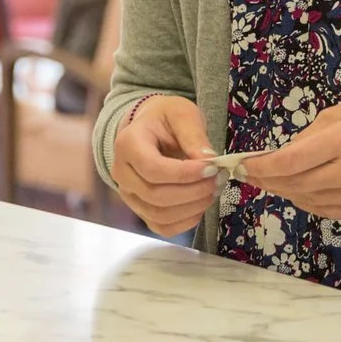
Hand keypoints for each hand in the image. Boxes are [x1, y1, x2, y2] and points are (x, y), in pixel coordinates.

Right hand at [111, 94, 219, 234]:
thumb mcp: (182, 114)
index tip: (212, 168)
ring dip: (192, 208)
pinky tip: (201, 205)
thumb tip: (209, 161)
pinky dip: (185, 222)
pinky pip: (161, 227)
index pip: (153, 169)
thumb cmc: (166, 119)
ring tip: (213, 191)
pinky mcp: (140, 210)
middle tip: (218, 180)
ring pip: (159, 215)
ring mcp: (128, 195)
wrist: (151, 129)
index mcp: (127, 144)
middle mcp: (121, 173)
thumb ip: (194, 136)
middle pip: (155, 195)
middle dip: (193, 192)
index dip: (185, 174)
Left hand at [239, 100, 340, 221]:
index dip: (261, 168)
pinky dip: (306, 201)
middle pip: (295, 184)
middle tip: (250, 175)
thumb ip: (308, 136)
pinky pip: (323, 210)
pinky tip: (299, 190)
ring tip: (272, 181)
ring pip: (306, 200)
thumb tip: (276, 157)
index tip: (242, 167)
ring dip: (285, 192)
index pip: (290, 162)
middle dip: (268, 181)